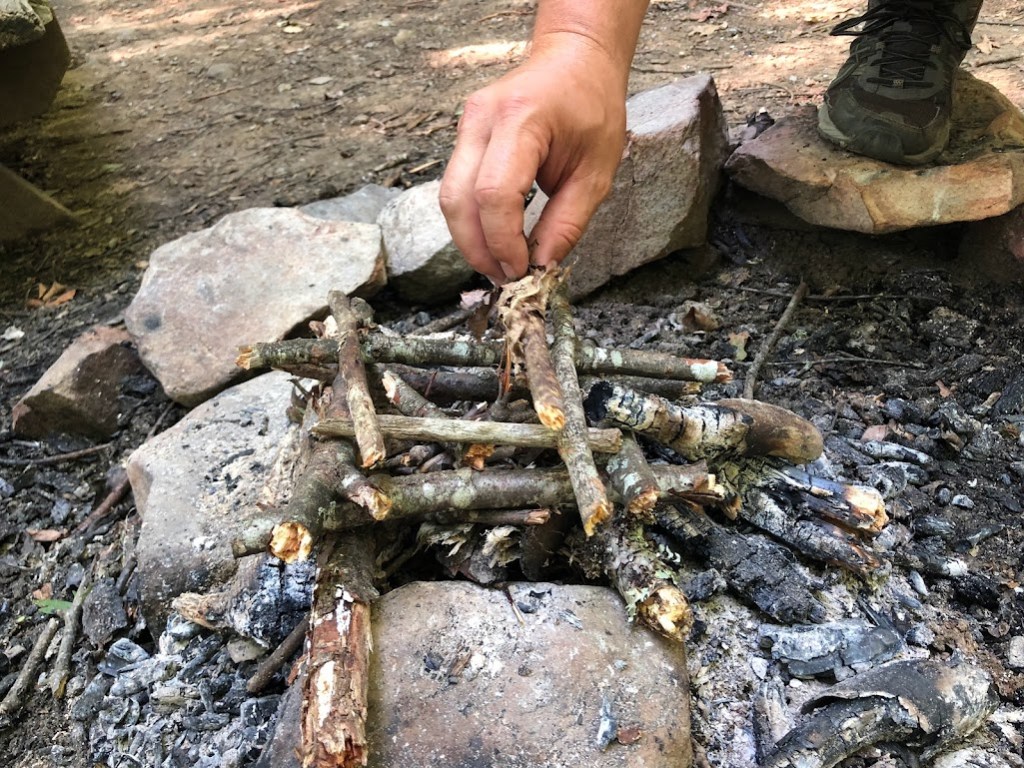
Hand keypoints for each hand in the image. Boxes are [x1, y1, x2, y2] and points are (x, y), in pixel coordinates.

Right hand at [439, 39, 627, 284]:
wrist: (575, 58)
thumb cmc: (592, 107)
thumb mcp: (597, 172)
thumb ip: (567, 223)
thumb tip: (541, 267)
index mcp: (522, 120)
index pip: (494, 193)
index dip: (502, 241)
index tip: (522, 269)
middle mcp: (483, 119)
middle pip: (457, 199)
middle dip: (477, 249)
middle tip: (505, 278)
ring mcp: (467, 123)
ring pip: (449, 197)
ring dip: (470, 239)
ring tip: (500, 264)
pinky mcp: (464, 134)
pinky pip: (456, 186)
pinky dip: (471, 219)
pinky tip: (494, 238)